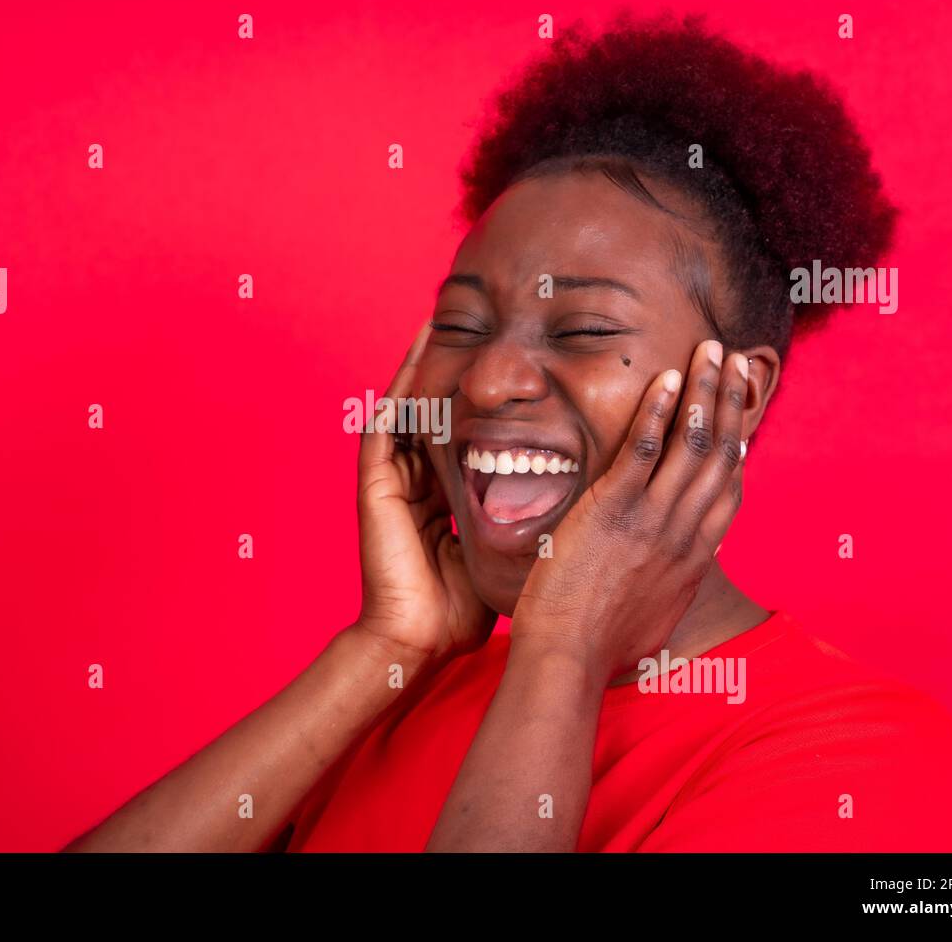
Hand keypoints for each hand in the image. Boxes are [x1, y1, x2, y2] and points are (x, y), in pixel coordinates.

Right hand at [355, 324, 496, 662]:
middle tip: (477, 318)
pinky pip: (388, 418)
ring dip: (426, 360)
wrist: (419, 638)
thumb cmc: (460, 606)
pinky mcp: (376, 480)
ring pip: (410, 402)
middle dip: (453, 364)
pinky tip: (420, 348)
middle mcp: (416, 476)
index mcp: (442, 492)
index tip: (512, 361)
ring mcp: (393, 476)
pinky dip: (402, 381)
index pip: (462, 430)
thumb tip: (575, 501)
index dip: (483, 395)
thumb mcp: (503, 549)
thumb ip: (526, 522)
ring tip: (445, 314)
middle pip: (435, 405)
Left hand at [509, 339, 749, 684]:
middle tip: (736, 360)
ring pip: (692, 442)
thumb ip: (666, 583)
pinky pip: (643, 449)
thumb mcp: (653, 614)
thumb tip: (670, 574)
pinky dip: (658, 409)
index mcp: (694, 557)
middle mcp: (685, 532)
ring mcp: (653, 518)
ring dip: (705, 389)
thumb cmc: (599, 646)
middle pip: (720, 454)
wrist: (569, 657)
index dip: (739, 444)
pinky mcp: (615, 510)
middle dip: (731, 401)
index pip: (728, 489)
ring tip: (711, 350)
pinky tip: (667, 376)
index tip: (743, 412)